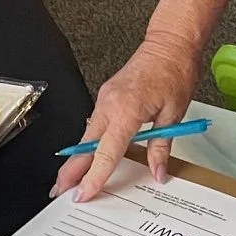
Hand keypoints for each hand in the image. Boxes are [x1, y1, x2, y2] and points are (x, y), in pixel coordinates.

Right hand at [52, 37, 197, 200]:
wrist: (171, 43)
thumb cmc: (175, 71)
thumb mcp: (175, 114)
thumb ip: (162, 146)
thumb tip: (158, 171)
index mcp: (127, 109)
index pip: (106, 152)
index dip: (94, 176)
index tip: (84, 193)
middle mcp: (110, 103)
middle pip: (86, 145)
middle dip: (71, 170)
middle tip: (60, 190)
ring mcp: (106, 98)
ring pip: (87, 134)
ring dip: (78, 157)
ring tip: (71, 178)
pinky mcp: (107, 95)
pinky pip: (95, 123)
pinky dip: (89, 141)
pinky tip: (89, 153)